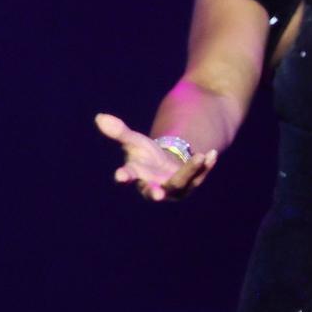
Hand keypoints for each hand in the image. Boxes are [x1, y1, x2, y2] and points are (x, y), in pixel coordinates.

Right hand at [94, 112, 216, 202]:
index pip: (128, 177)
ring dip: (190, 170)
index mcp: (137, 176)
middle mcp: (154, 186)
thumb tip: (99, 117)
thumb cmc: (146, 155)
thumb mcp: (134, 141)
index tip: (120, 176)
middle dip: (156, 192)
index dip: (124, 176)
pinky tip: (211, 153)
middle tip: (158, 194)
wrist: (167, 165)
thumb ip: (119, 132)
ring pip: (181, 182)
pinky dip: (206, 165)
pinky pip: (200, 175)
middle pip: (154, 190)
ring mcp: (174, 188)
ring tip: (200, 155)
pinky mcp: (191, 184)